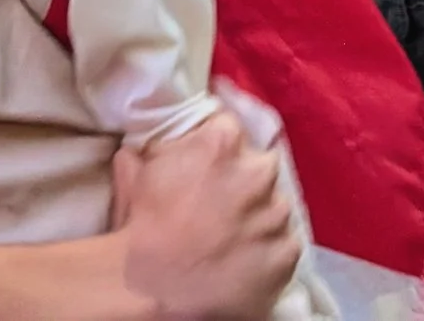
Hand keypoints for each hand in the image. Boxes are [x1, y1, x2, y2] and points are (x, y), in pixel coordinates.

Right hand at [111, 112, 299, 320]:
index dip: (216, 153)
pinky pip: (284, 246)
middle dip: (243, 184)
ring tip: (231, 241)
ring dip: (258, 219)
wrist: (151, 291)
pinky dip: (268, 253)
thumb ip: (157, 148)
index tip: (206, 172)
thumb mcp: (135, 173)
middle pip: (259, 168)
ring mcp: (278, 213)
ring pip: (274, 207)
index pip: (229, 132)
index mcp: (224, 142)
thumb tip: (157, 143)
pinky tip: (242, 263)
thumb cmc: (140, 229)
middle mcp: (259, 171)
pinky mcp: (288, 253)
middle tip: (219, 208)